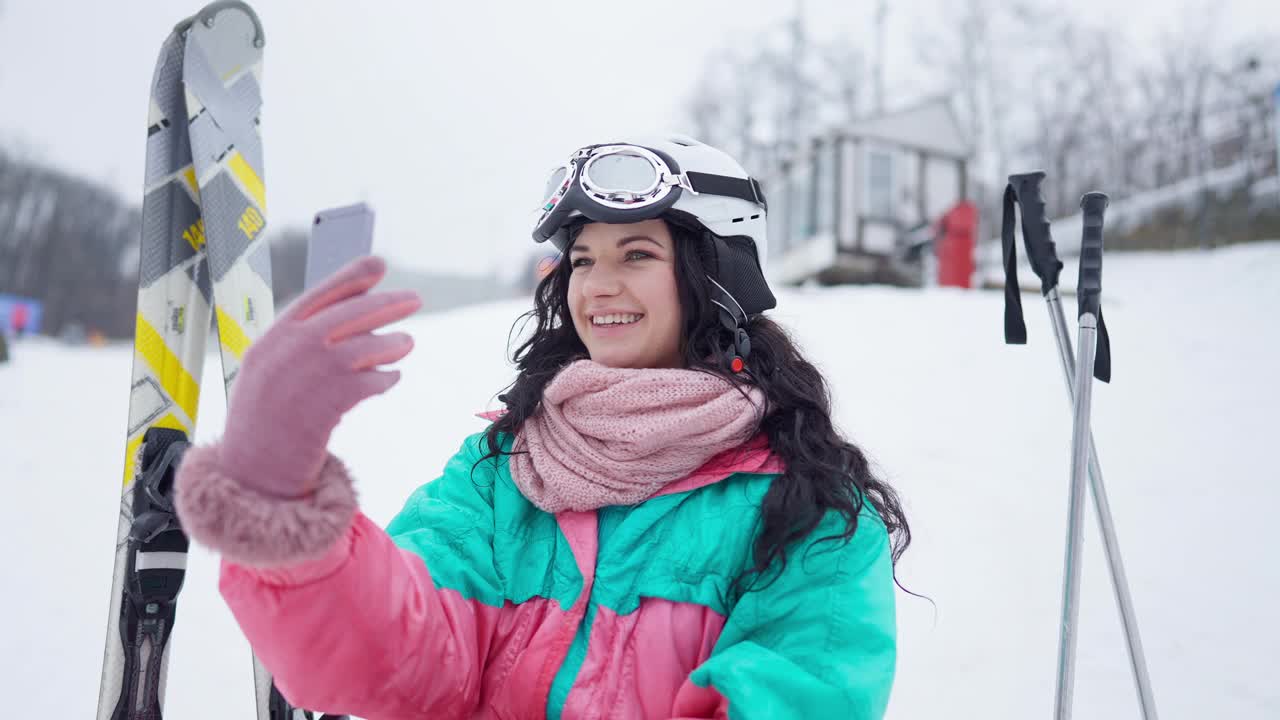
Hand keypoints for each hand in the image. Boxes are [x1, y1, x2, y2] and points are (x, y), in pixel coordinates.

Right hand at [218, 256, 420, 497]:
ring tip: (406, 343)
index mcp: (272, 337)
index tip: (378, 263)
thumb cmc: (263, 421)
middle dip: (387, 303)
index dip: (352, 276)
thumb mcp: (269, 372)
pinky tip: (390, 378)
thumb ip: (299, 343)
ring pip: (367, 346)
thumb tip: (350, 319)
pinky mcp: (329, 403)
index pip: (318, 295)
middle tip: (414, 299)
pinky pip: (371, 380)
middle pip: (350, 314)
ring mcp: (309, 375)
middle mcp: (289, 349)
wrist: (250, 473)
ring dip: (393, 344)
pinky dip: (386, 377)